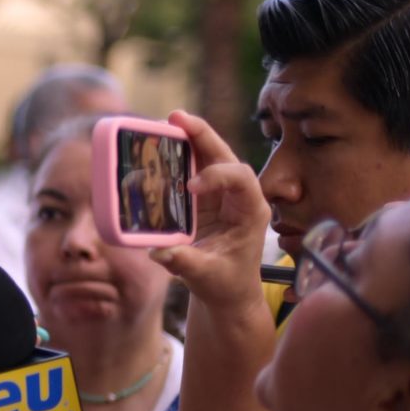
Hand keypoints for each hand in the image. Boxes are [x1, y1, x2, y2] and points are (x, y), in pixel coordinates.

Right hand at [150, 110, 272, 308]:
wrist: (228, 292)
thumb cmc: (225, 284)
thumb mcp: (207, 276)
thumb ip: (185, 262)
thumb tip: (160, 251)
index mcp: (251, 211)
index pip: (241, 178)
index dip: (217, 175)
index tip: (190, 187)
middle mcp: (238, 196)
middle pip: (225, 154)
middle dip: (202, 134)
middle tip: (176, 118)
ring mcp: (221, 194)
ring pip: (208, 156)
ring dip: (188, 138)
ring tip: (166, 122)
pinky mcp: (203, 199)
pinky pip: (191, 169)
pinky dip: (176, 156)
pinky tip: (158, 146)